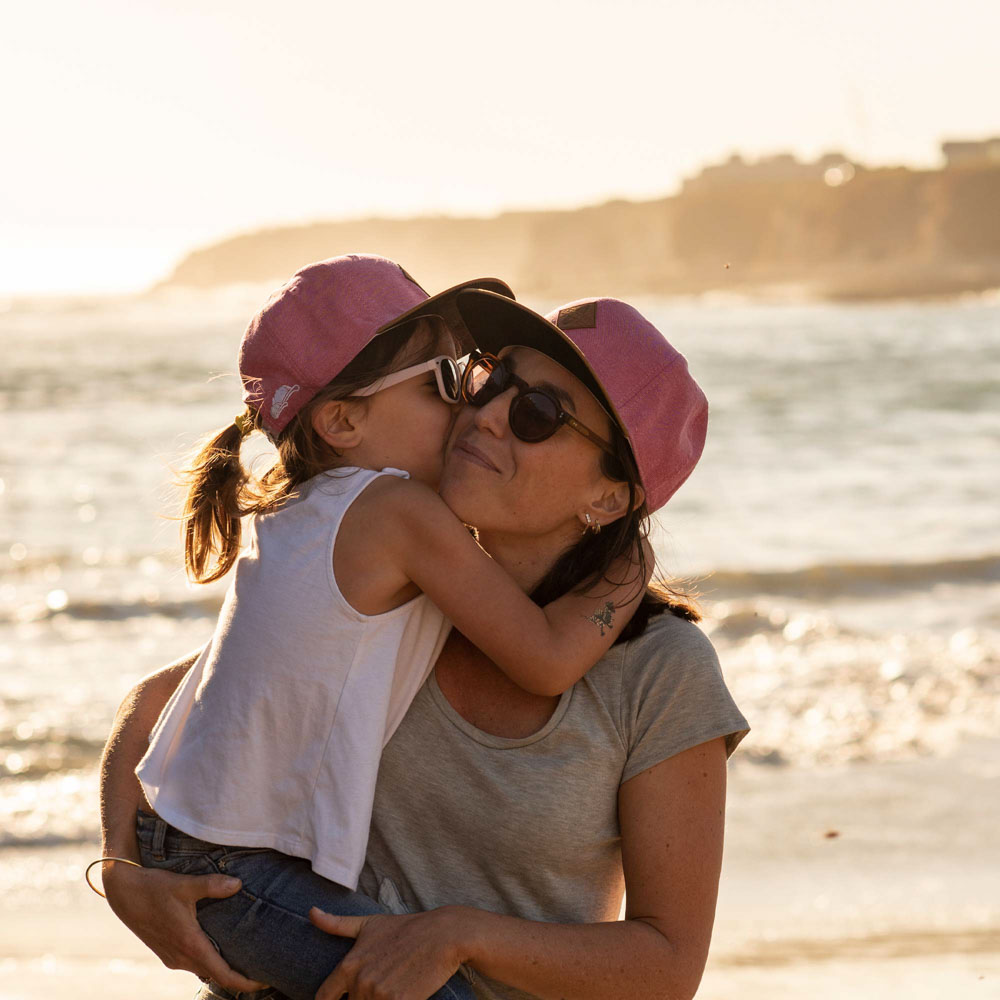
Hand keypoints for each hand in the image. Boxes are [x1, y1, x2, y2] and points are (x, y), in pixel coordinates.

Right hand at [103, 861, 266, 992]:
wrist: (123, 893)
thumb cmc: (154, 887)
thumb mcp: (185, 884)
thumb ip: (212, 885)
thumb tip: (238, 884)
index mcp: (189, 945)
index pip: (222, 975)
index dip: (244, 983)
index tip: (264, 983)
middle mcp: (181, 957)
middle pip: (216, 975)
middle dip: (239, 977)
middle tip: (265, 968)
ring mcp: (172, 957)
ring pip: (204, 969)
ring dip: (223, 969)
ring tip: (247, 959)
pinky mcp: (167, 952)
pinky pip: (194, 963)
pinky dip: (210, 961)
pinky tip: (220, 948)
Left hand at [309, 905, 466, 999]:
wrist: (442, 935)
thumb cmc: (405, 929)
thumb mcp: (369, 924)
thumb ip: (336, 924)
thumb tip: (310, 912)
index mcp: (349, 965)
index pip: (324, 998)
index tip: (343, 996)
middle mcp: (360, 982)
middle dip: (362, 999)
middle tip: (383, 980)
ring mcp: (379, 994)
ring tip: (394, 983)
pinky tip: (404, 992)